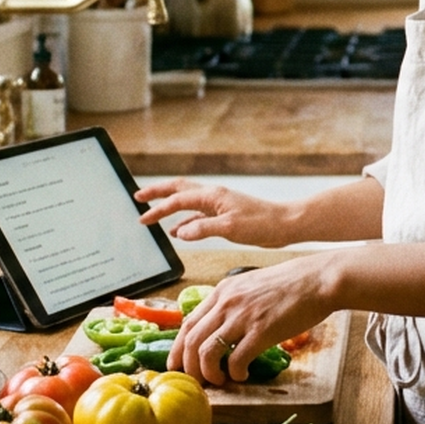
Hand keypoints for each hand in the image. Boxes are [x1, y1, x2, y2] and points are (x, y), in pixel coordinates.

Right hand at [134, 179, 294, 245]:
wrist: (285, 225)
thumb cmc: (262, 224)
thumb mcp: (230, 228)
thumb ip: (204, 229)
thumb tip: (180, 232)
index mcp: (212, 196)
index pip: (178, 200)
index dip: (158, 208)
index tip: (142, 217)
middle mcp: (213, 197)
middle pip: (179, 190)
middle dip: (158, 193)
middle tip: (139, 197)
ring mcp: (219, 206)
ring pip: (187, 203)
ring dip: (170, 208)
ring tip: (153, 214)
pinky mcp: (225, 217)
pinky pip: (197, 217)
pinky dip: (185, 222)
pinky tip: (178, 232)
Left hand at [168, 256, 333, 385]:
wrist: (319, 279)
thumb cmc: (292, 284)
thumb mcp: (252, 286)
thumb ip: (234, 303)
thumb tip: (222, 328)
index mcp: (223, 291)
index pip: (187, 323)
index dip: (178, 349)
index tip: (178, 365)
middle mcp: (227, 302)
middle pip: (190, 341)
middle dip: (189, 367)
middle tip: (198, 381)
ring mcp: (243, 316)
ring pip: (206, 352)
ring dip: (209, 373)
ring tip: (220, 380)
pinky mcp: (261, 331)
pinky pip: (236, 359)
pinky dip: (235, 373)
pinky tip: (243, 375)